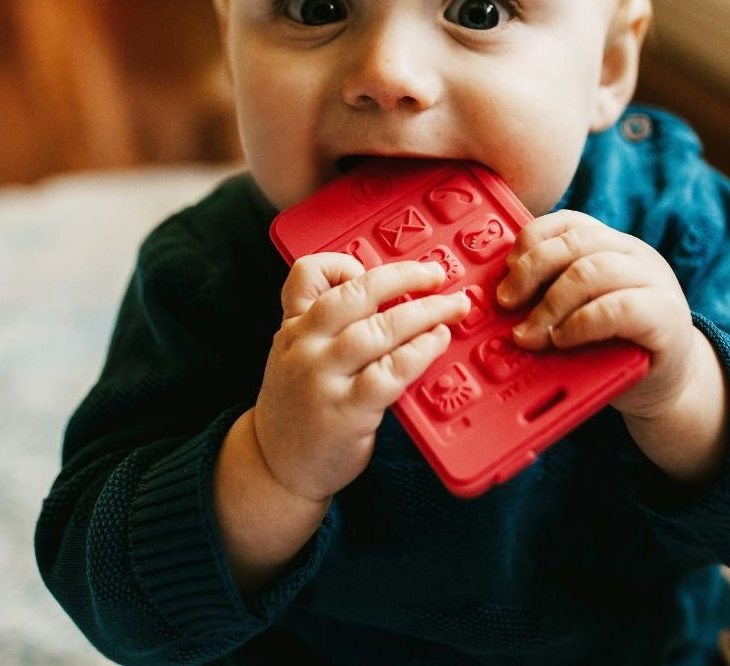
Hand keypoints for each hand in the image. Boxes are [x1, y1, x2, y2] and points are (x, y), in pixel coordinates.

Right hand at [252, 254, 469, 504]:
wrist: (276, 467)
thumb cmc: (299, 404)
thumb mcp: (295, 352)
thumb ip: (327, 321)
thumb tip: (388, 293)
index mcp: (294, 326)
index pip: (307, 273)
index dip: (343, 263)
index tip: (374, 268)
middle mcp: (305, 346)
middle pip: (357, 294)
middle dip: (404, 277)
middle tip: (436, 274)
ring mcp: (324, 378)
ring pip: (379, 330)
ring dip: (424, 313)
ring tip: (453, 307)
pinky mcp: (347, 412)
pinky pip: (390, 372)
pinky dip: (420, 351)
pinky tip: (438, 341)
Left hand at [499, 210, 727, 485]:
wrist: (668, 382)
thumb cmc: (613, 344)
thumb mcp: (580, 309)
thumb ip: (553, 293)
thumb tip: (501, 295)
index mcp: (612, 244)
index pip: (568, 222)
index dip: (532, 239)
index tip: (507, 268)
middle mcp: (634, 254)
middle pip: (575, 244)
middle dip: (532, 271)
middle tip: (506, 303)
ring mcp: (654, 282)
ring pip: (592, 272)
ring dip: (550, 304)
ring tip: (529, 334)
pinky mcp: (665, 316)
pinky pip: (617, 308)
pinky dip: (581, 323)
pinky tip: (563, 338)